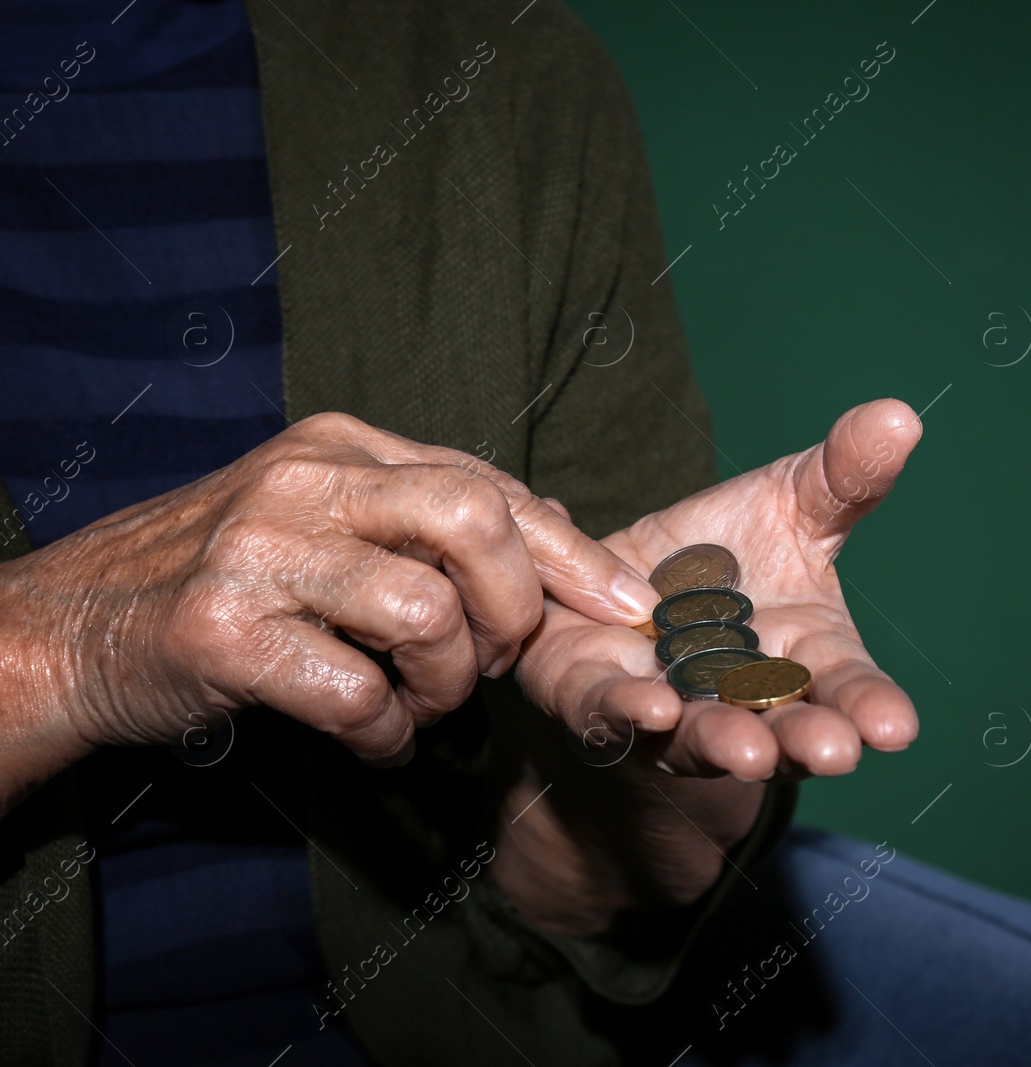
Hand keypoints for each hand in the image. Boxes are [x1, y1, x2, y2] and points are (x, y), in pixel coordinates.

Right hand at [0, 411, 659, 810]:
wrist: (70, 628)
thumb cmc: (223, 577)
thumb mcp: (322, 517)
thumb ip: (422, 518)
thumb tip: (551, 540)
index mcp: (343, 445)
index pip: (491, 485)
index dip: (573, 552)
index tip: (630, 606)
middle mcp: (305, 482)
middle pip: (474, 522)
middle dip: (516, 608)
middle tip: (495, 663)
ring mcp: (259, 552)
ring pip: (429, 615)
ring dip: (447, 686)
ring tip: (419, 706)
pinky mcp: (223, 633)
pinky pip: (358, 695)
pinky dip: (387, 735)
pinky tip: (375, 740)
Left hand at [494, 399, 921, 933]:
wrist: (622, 581)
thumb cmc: (727, 553)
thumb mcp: (792, 503)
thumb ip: (843, 475)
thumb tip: (900, 416)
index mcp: (806, 659)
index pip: (847, 688)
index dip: (872, 707)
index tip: (897, 728)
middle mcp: (746, 700)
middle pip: (785, 729)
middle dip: (806, 740)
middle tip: (835, 750)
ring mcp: (674, 708)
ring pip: (702, 735)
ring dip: (727, 742)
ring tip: (752, 751)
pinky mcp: (597, 699)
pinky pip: (609, 713)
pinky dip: (629, 713)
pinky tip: (650, 709)